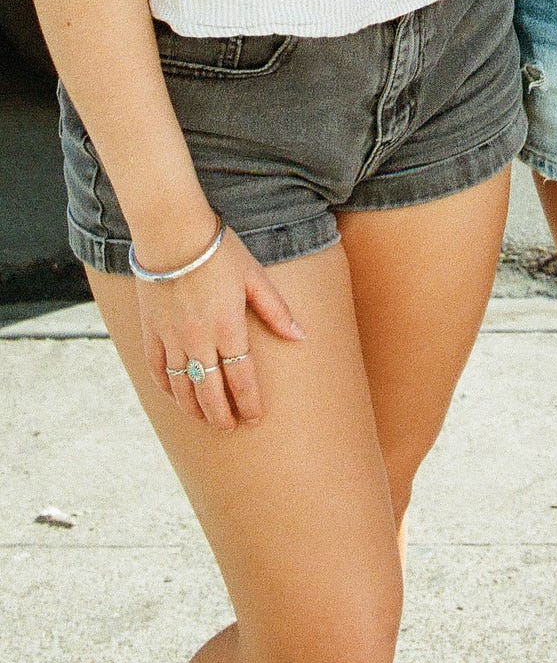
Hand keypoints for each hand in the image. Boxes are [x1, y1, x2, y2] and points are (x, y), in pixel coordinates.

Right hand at [136, 227, 305, 430]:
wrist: (172, 233)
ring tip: (207, 420)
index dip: (248, 402)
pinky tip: (176, 397)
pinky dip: (167, 389)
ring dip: (195, 408)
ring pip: (183, 387)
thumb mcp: (254, 276)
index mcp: (229, 328)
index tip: (254, 419)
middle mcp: (199, 340)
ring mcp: (172, 338)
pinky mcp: (152, 332)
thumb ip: (276, 310)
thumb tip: (300, 336)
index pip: (241, 378)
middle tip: (231, 428)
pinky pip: (158, 370)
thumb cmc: (219, 251)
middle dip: (222, 415)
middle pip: (211, 391)